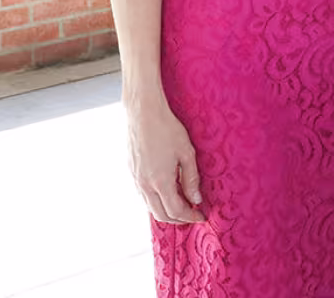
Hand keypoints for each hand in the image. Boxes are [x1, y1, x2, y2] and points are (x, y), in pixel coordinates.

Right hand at [126, 98, 204, 223]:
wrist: (143, 114)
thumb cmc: (167, 129)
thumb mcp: (187, 152)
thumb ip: (191, 178)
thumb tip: (196, 199)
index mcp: (160, 181)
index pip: (175, 211)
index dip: (190, 217)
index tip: (201, 216)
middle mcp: (144, 185)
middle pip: (161, 215)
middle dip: (178, 219)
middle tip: (193, 215)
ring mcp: (136, 180)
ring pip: (150, 207)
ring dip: (166, 211)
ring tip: (182, 205)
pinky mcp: (132, 173)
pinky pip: (144, 196)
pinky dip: (156, 201)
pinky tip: (167, 192)